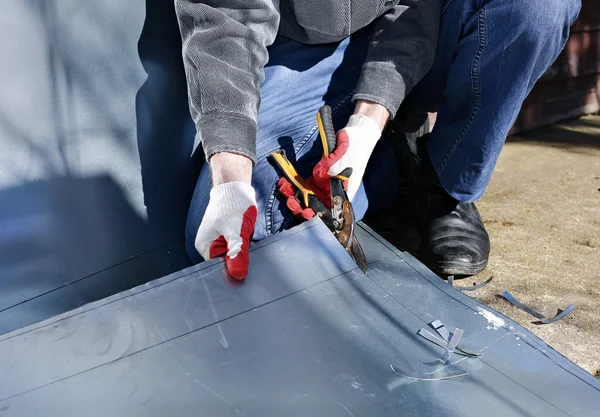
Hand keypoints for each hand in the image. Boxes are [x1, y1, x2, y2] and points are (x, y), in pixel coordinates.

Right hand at [195, 153, 256, 279]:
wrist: (235, 187)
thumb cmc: (233, 205)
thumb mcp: (237, 231)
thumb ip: (237, 253)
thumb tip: (238, 274)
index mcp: (205, 246)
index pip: (219, 268)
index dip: (233, 269)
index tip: (246, 267)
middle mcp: (208, 246)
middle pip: (226, 263)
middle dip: (238, 259)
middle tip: (248, 247)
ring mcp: (217, 241)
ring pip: (233, 255)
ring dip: (242, 250)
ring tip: (246, 238)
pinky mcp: (226, 236)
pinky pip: (236, 247)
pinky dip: (243, 243)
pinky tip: (246, 235)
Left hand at [277, 101, 387, 217]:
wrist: (357, 136)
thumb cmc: (354, 150)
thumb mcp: (342, 160)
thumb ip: (329, 170)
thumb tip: (317, 177)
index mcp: (344, 194)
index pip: (330, 212)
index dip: (317, 215)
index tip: (306, 212)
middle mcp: (334, 193)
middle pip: (316, 206)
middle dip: (301, 206)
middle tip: (290, 200)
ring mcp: (326, 186)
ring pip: (307, 196)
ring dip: (294, 194)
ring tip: (284, 188)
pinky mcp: (319, 178)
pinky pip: (305, 185)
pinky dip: (294, 184)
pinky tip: (285, 181)